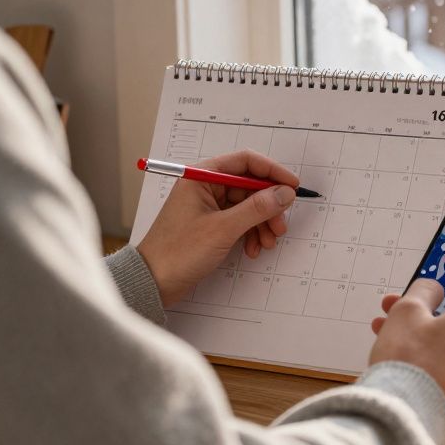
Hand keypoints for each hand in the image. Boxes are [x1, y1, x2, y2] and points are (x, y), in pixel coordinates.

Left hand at [136, 150, 299, 306]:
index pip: (245, 162)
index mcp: (202, 177)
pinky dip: (251, 232)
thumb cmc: (177, 252)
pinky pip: (240, 220)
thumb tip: (284, 193)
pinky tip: (253, 248)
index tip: (291, 186)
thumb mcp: (223, 229)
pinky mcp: (211, 223)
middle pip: (250, 186)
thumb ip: (257, 208)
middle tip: (280, 224)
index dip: (272, 172)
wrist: (153, 282)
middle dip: (269, 206)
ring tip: (267, 242)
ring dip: (262, 223)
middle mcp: (205, 187)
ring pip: (248, 205)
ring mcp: (208, 206)